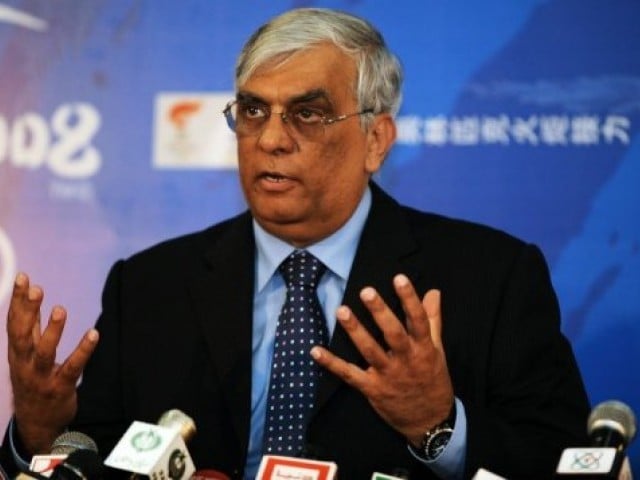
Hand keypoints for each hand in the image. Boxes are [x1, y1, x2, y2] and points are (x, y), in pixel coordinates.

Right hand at [7, 273, 98, 453]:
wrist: (36, 423)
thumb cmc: (32, 380)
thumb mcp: (26, 355)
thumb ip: (28, 328)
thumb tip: (27, 298)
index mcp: (17, 353)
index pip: (14, 323)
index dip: (18, 301)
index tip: (23, 278)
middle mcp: (25, 364)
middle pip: (23, 335)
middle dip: (28, 311)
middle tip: (35, 289)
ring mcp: (41, 377)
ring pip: (44, 352)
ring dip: (52, 330)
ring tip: (60, 309)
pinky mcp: (60, 387)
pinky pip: (72, 367)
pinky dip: (83, 350)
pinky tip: (93, 334)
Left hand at [311, 274, 453, 444]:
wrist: (429, 422)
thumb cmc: (433, 380)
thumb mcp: (438, 350)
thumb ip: (433, 320)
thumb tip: (433, 292)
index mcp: (423, 349)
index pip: (418, 320)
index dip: (409, 299)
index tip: (399, 278)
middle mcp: (406, 361)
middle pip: (393, 334)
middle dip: (380, 313)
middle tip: (366, 291)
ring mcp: (388, 376)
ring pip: (370, 351)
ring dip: (355, 331)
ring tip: (342, 311)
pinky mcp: (372, 389)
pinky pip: (349, 375)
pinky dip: (331, 364)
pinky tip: (315, 351)